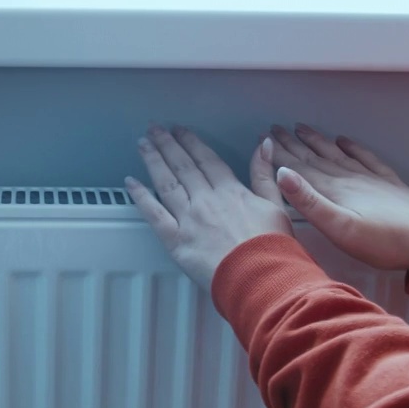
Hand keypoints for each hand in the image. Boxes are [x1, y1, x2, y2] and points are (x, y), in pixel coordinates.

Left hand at [127, 125, 293, 289]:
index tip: (180, 131)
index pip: (206, 159)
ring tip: (143, 145)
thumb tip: (263, 145)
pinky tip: (131, 183)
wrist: (261, 278)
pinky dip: (141, 196)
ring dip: (153, 161)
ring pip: (166, 183)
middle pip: (182, 166)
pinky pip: (154, 214)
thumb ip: (265, 175)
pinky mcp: (176, 241)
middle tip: (154, 129)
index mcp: (230, 191)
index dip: (191, 142)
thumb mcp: (277, 206)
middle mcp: (206, 200)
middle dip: (167, 144)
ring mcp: (189, 219)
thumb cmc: (272, 250)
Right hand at [265, 124, 408, 270]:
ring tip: (301, 128)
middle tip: (274, 129)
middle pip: (314, 156)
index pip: (299, 168)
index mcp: (334, 190)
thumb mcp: (340, 228)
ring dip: (316, 141)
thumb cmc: (382, 242)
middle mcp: (348, 178)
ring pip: (335, 153)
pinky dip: (352, 146)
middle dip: (292, 143)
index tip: (263, 139)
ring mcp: (368, 178)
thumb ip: (310, 202)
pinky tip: (344, 139)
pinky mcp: (386, 183)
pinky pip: (364, 157)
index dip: (279, 153)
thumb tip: (282, 175)